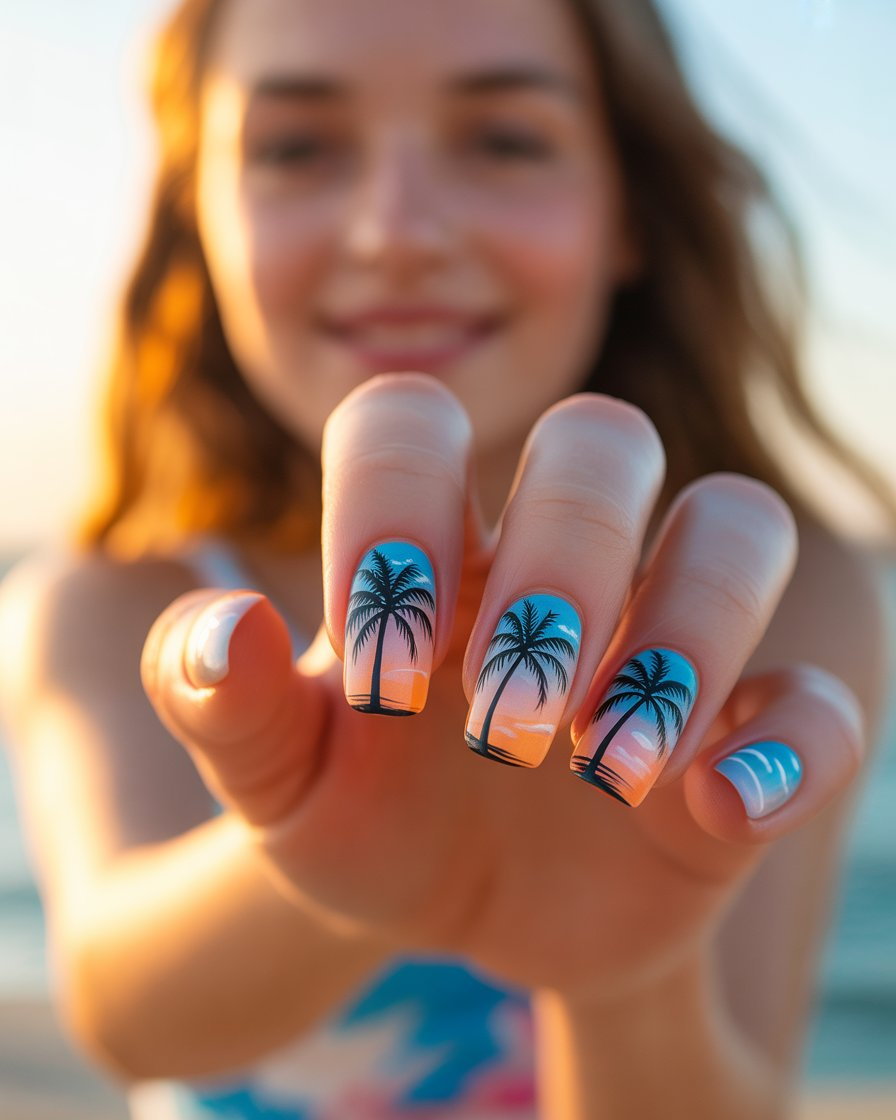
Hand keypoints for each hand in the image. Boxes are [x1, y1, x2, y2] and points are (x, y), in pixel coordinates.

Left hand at [140, 374, 863, 1000]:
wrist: (452, 908)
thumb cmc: (357, 817)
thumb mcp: (275, 777)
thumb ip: (221, 702)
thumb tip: (223, 629)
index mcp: (433, 544)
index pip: (412, 416)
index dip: (392, 504)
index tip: (377, 668)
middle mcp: (559, 558)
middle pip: (606, 438)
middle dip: (562, 561)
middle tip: (503, 720)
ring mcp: (663, 636)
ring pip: (738, 526)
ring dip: (688, 630)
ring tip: (606, 761)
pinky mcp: (741, 737)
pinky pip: (817, 705)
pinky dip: (785, 748)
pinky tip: (714, 812)